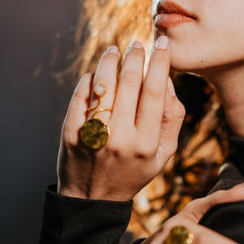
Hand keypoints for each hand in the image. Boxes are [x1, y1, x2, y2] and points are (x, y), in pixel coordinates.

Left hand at [57, 37, 184, 200]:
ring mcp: (94, 135)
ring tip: (115, 51)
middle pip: (130, 82)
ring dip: (110, 61)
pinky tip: (97, 72)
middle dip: (136, 57)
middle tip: (138, 44)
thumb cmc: (133, 171)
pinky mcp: (71, 133)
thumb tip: (167, 78)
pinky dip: (90, 79)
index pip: (154, 91)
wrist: (92, 198)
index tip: (162, 45)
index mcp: (146, 142)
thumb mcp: (163, 153)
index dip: (159, 63)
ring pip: (104, 84)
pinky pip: (82, 95)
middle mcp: (120, 138)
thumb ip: (172, 117)